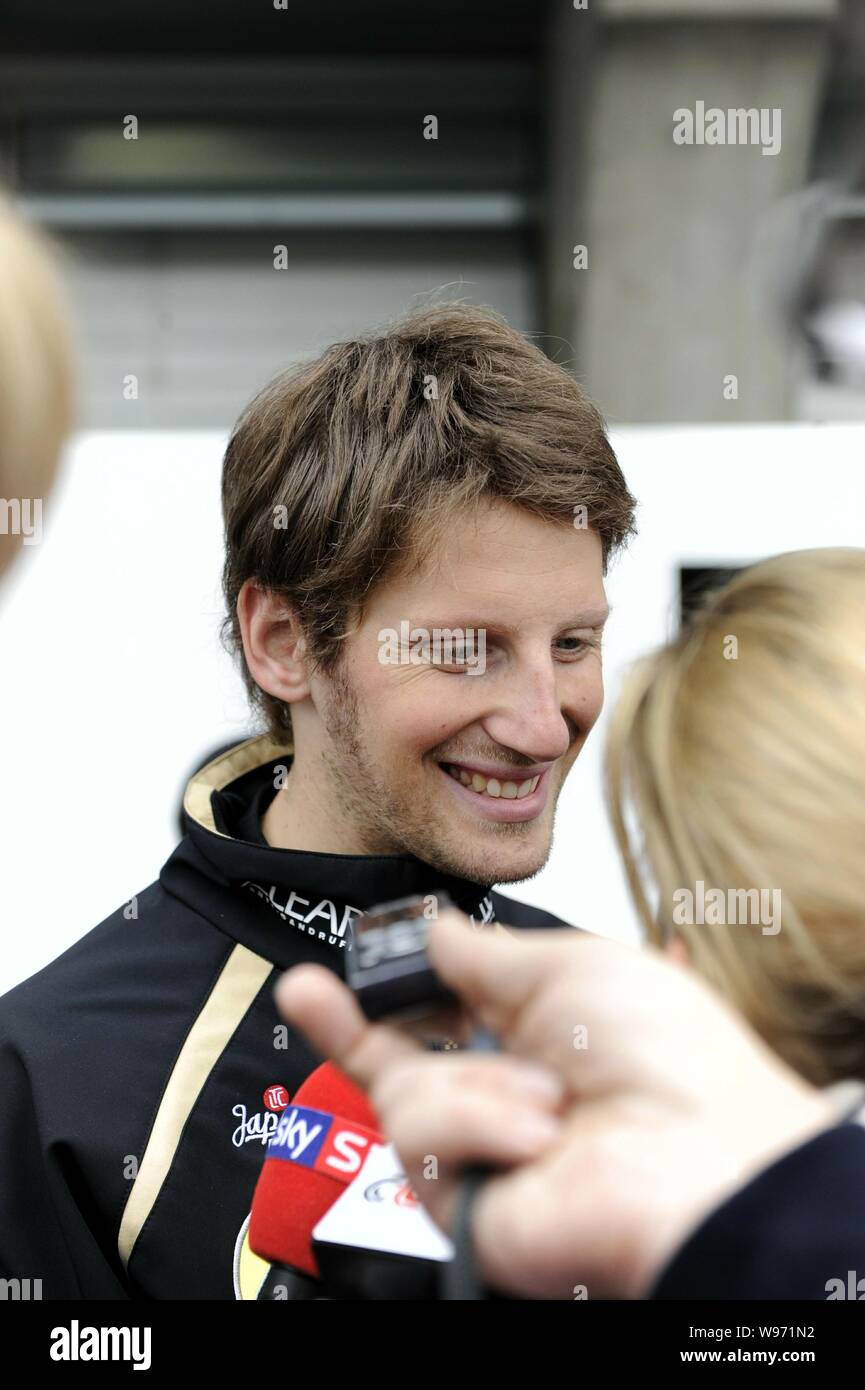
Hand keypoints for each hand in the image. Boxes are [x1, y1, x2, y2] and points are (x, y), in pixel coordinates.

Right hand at [275, 910, 835, 1298]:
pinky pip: (422, 1137)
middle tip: (306, 991)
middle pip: (396, 1065)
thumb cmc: (668, 1062)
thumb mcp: (569, 966)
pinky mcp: (465, 1205)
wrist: (700, 1159)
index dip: (390, 991)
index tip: (351, 964)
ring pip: (404, 1091)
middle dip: (344, 1026)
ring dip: (476, 1082)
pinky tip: (533, 1136)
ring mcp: (484, 1154)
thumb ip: (484, 953)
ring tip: (549, 1101)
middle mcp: (503, 1100)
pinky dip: (477, 1123)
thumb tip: (436, 932)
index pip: (440, 1013)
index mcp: (535, 1040)